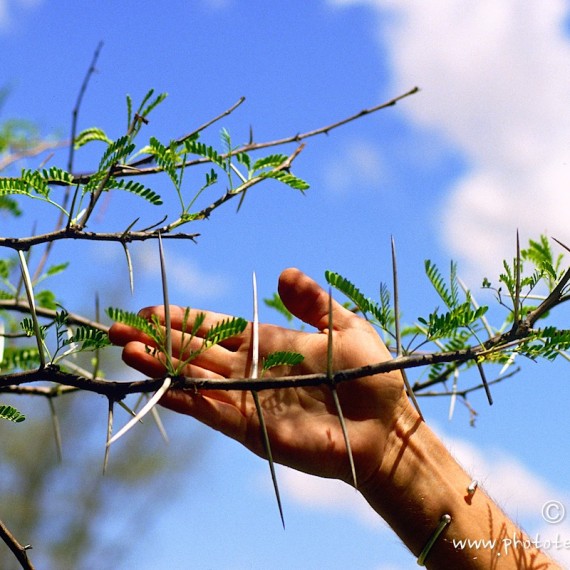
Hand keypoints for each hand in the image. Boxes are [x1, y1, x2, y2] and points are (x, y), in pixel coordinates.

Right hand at [109, 268, 412, 485]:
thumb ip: (313, 303)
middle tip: (116, 327)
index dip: (181, 318)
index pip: (214, 327)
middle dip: (155, 339)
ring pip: (192, 378)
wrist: (386, 427)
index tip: (149, 309)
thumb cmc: (371, 375)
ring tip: (126, 350)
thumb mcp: (345, 326)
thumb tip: (285, 272)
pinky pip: (209, 409)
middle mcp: (249, 369)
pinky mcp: (251, 427)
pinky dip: (181, 397)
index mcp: (267, 343)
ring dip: (159, 365)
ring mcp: (246, 398)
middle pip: (192, 351)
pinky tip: (156, 384)